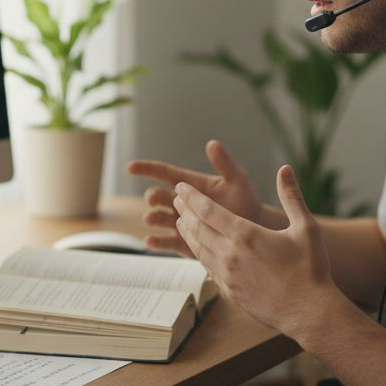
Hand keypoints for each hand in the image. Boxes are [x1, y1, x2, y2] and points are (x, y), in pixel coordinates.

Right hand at [127, 139, 275, 255]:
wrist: (255, 230)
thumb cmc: (246, 201)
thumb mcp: (237, 179)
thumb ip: (224, 163)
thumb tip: (212, 143)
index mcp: (190, 185)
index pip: (164, 173)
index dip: (147, 169)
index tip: (130, 167)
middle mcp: (182, 204)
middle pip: (159, 197)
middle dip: (153, 197)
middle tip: (153, 198)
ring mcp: (182, 223)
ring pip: (159, 219)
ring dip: (153, 218)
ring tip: (150, 218)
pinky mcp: (185, 243)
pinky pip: (167, 242)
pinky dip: (156, 242)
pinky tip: (149, 241)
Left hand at [173, 165, 337, 337]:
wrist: (308, 312)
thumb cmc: (310, 269)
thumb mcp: (306, 228)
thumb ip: (292, 196)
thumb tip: (285, 169)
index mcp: (245, 235)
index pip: (207, 210)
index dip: (191, 196)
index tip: (181, 186)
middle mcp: (230, 254)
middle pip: (197, 227)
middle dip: (184, 210)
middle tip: (175, 199)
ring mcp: (226, 275)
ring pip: (198, 248)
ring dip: (186, 232)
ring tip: (180, 220)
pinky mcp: (228, 291)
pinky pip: (207, 267)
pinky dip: (198, 253)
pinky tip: (199, 248)